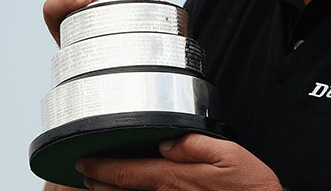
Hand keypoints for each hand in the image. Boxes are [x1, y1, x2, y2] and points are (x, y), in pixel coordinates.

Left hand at [77, 134, 282, 190]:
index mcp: (173, 178)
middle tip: (83, 174)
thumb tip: (165, 143)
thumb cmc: (247, 187)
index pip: (126, 171)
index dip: (99, 167)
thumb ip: (193, 145)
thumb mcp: (226, 154)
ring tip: (96, 186)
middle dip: (98, 182)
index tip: (82, 162)